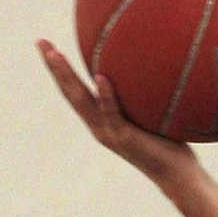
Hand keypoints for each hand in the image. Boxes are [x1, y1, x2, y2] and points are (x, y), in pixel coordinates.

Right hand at [36, 39, 199, 190]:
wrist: (176, 174)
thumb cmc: (168, 141)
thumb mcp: (149, 111)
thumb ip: (140, 92)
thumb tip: (149, 59)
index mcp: (100, 119)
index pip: (74, 90)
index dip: (58, 69)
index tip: (46, 45)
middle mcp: (98, 125)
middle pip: (70, 92)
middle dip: (54, 67)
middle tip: (41, 42)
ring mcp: (109, 132)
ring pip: (82, 100)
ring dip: (67, 76)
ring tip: (55, 54)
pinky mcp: (124, 138)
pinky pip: (112, 113)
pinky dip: (106, 96)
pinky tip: (101, 78)